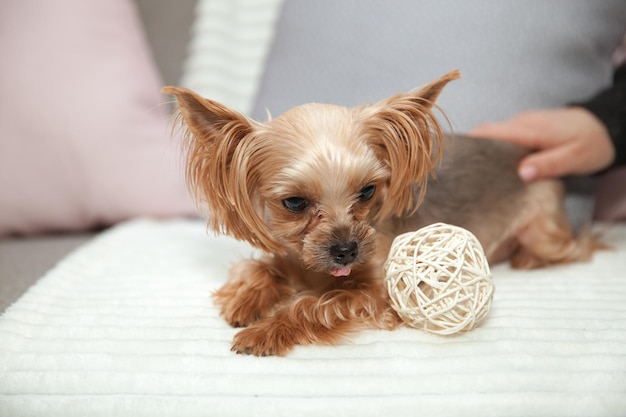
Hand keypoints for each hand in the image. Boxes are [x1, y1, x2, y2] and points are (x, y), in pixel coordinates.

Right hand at [469, 107, 614, 180]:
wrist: (604, 126)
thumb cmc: (590, 144)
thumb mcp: (576, 158)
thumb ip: (549, 164)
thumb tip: (521, 173)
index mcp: (529, 129)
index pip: (489, 132)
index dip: (469, 144)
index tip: (453, 160)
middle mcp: (520, 123)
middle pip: (485, 135)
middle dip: (471, 151)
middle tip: (459, 175)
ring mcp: (521, 124)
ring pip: (493, 137)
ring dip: (483, 153)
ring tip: (473, 176)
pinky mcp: (524, 129)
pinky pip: (502, 139)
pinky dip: (494, 151)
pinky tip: (494, 168)